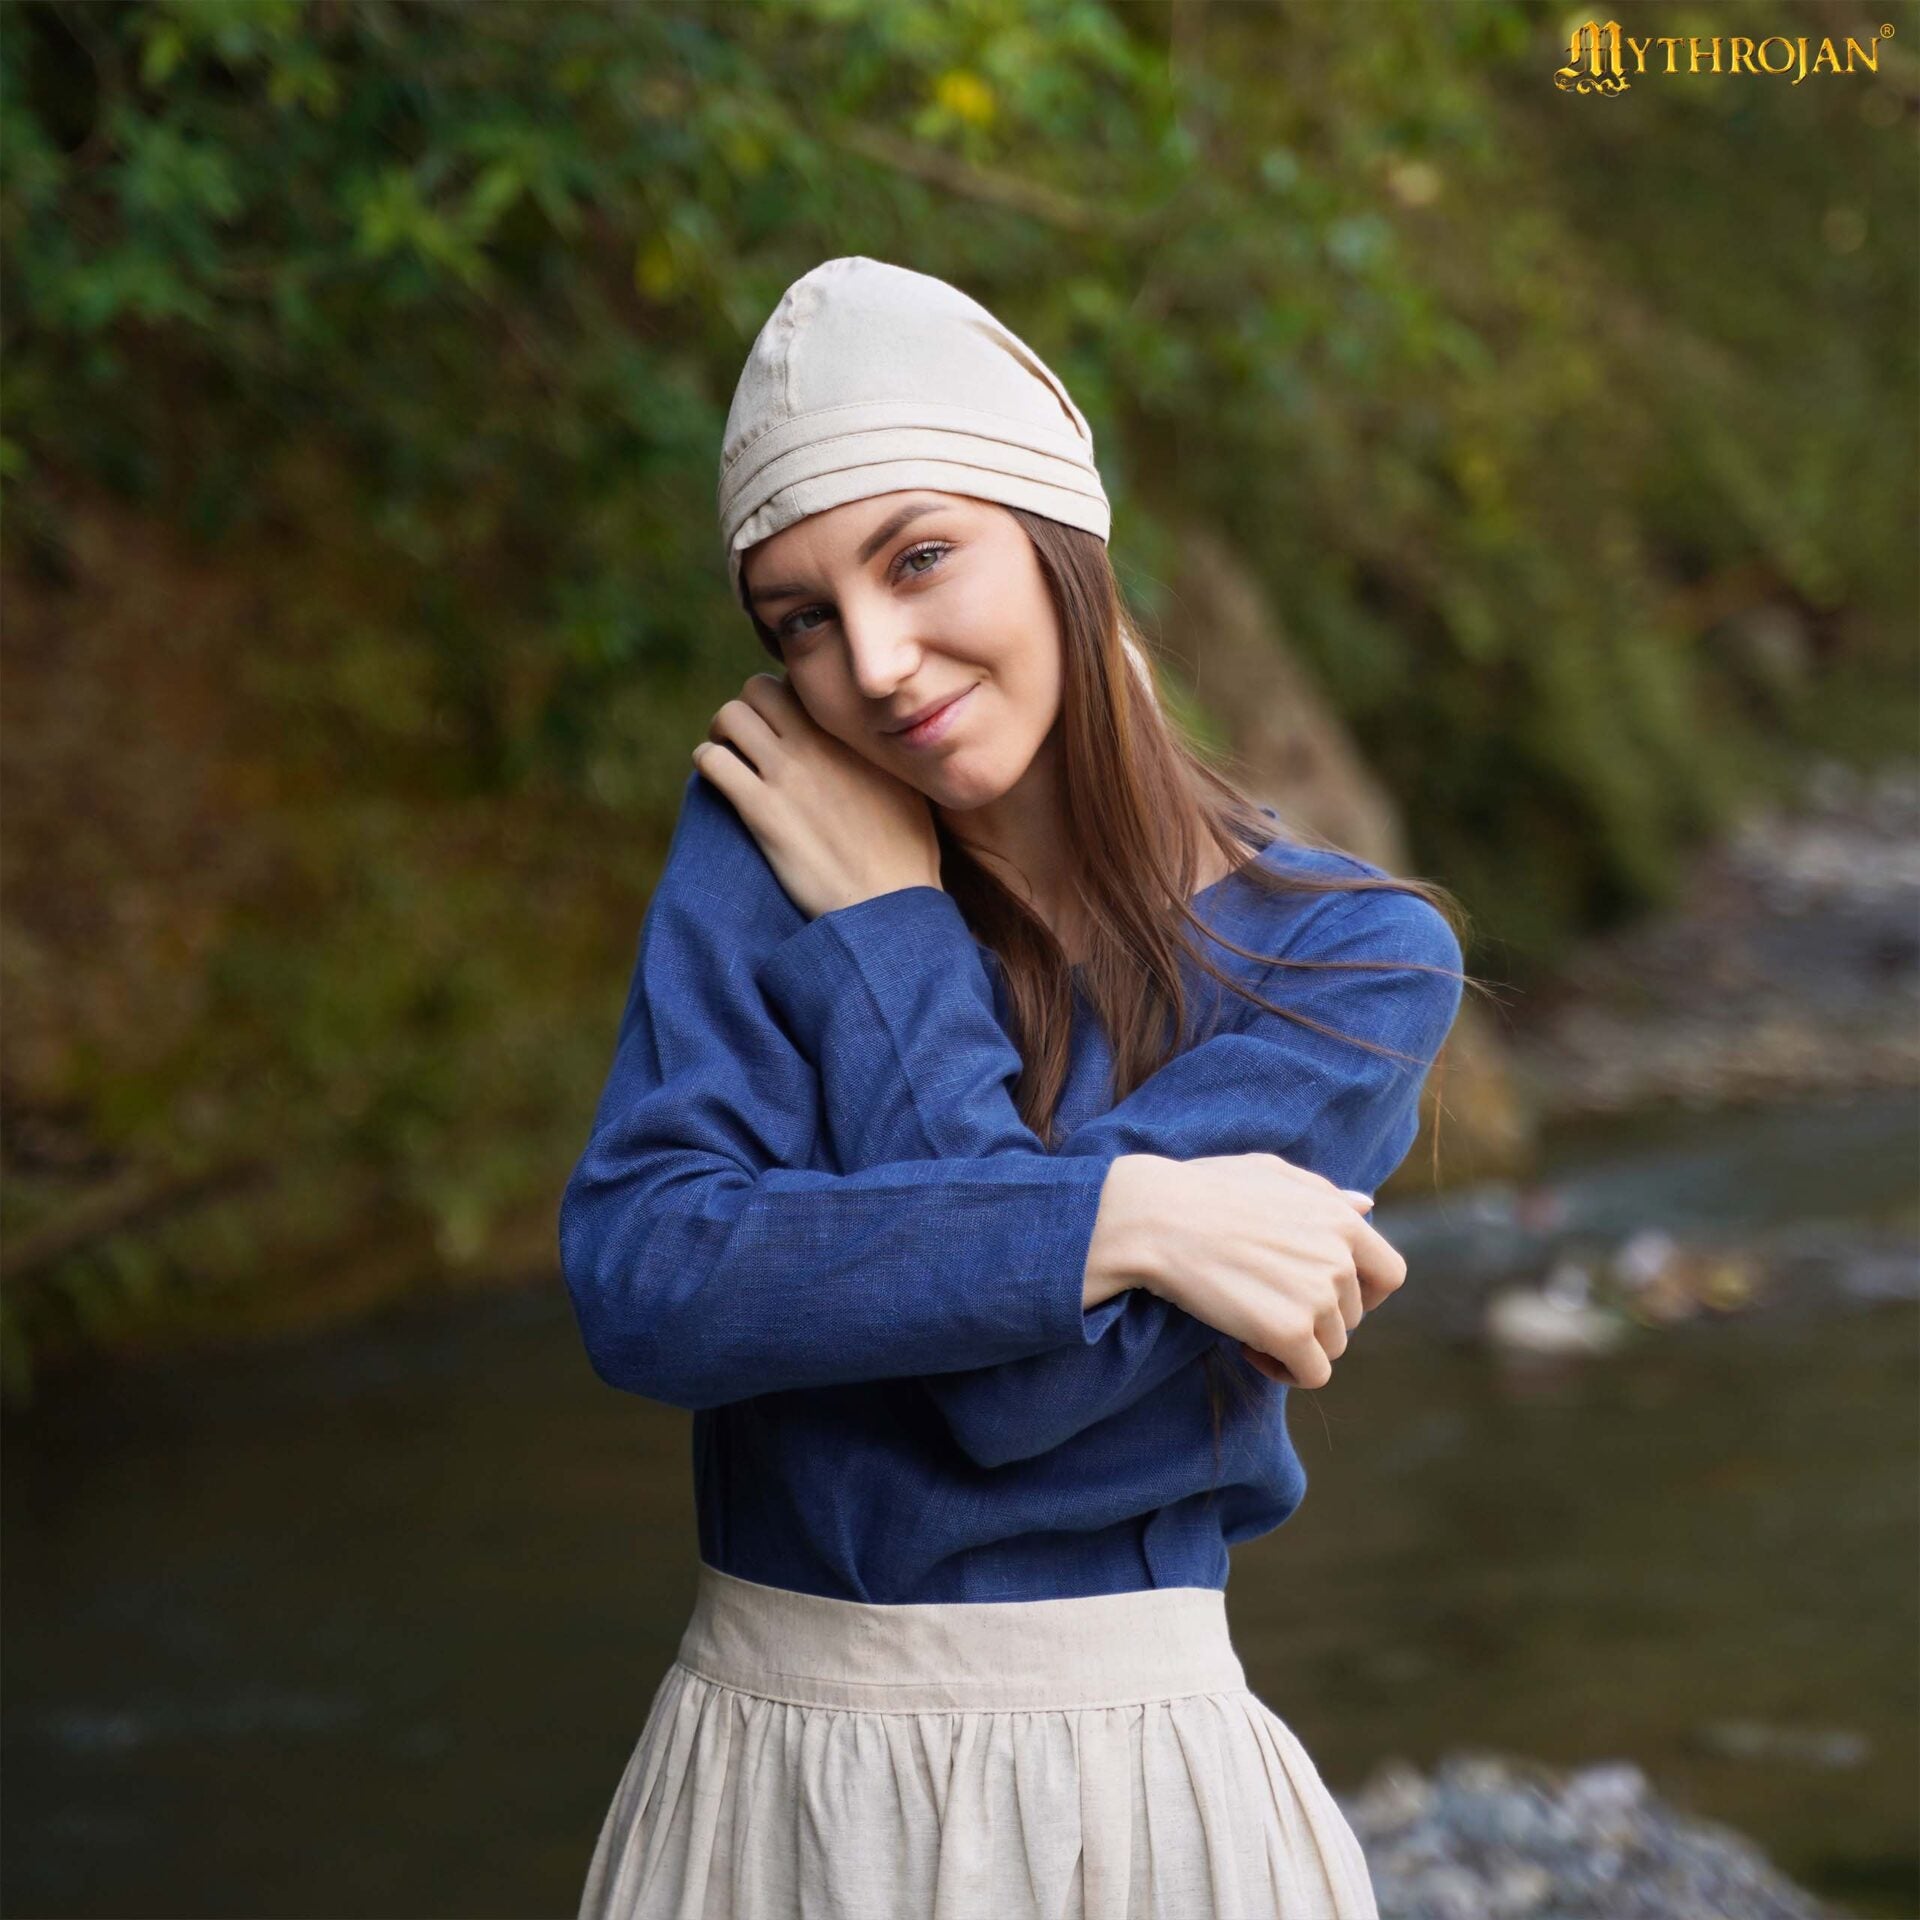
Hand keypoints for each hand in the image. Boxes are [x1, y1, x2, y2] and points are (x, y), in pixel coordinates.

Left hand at [691, 673, 942, 919]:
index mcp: (854, 734)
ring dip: (722, 732)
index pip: (804, 684)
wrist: (888, 903)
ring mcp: (787, 773)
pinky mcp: (760, 809)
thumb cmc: (906, 853)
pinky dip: (708, 763)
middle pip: (758, 687)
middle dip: (748, 708)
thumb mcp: (911, 787)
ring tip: (731, 756)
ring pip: (729, 715)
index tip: (788, 721)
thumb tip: (880, 738)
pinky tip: (720, 782)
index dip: (789, 698)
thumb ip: (886, 754)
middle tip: (750, 737)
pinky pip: (712, 760)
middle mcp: (818, 742)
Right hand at [1102, 1153, 1406, 1388]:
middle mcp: (1341, 1259)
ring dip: (1297, 1345)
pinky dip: (1283, 1370)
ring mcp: (1318, 1298)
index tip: (1323, 1296)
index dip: (1363, 1294)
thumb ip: (1325, 1194)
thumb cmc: (1204, 1190)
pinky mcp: (1290, 1332)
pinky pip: (1310, 1374)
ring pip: (1332, 1348)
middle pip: (1353, 1317)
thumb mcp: (1271, 1174)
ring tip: (1250, 1321)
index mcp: (1343, 1220)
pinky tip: (1247, 1346)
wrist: (1156, 1218)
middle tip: (1265, 1303)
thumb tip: (1366, 1207)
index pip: (1390, 1275)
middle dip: (1316, 1318)